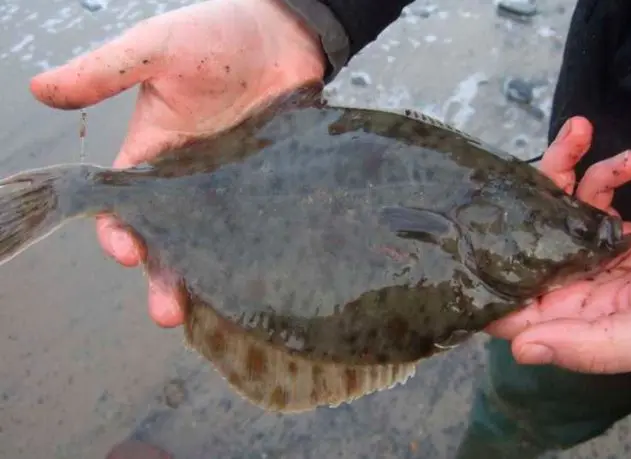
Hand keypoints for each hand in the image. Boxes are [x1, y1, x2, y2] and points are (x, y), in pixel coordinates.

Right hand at [29, 0, 325, 326]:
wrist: (283, 32)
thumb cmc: (217, 34)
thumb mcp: (156, 49)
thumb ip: (106, 73)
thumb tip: (40, 89)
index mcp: (154, 151)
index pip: (125, 205)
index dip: (119, 232)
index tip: (125, 251)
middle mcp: (189, 179)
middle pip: (167, 238)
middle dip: (161, 275)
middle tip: (165, 310)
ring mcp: (230, 186)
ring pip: (211, 243)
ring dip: (204, 277)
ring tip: (207, 309)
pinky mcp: (268, 187)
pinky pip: (257, 227)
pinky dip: (253, 254)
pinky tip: (256, 280)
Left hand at [487, 116, 630, 373]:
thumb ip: (586, 345)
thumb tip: (523, 351)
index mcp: (574, 319)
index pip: (511, 304)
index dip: (486, 271)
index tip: (472, 226)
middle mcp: (578, 291)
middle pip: (527, 244)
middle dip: (526, 198)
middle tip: (535, 159)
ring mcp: (601, 261)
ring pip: (560, 214)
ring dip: (566, 172)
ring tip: (581, 132)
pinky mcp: (626, 237)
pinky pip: (599, 202)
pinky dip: (606, 176)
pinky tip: (630, 162)